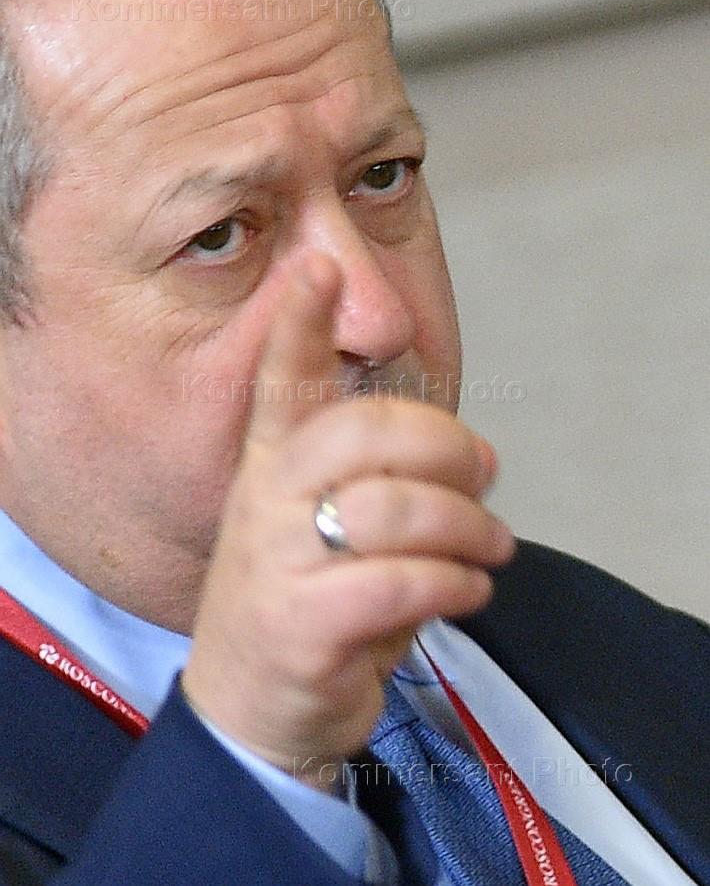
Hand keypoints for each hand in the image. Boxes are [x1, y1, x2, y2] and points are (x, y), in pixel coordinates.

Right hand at [182, 253, 513, 788]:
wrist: (251, 705)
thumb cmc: (308, 602)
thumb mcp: (326, 529)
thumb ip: (383, 482)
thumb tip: (473, 455)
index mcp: (271, 465)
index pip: (280, 380)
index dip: (299, 321)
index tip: (317, 265)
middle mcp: (264, 500)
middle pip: (364, 432)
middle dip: (446, 445)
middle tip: (486, 470)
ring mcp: (275, 559)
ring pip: (395, 509)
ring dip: (468, 527)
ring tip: (494, 547)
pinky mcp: (299, 622)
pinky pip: (400, 582)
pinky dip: (455, 584)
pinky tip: (469, 590)